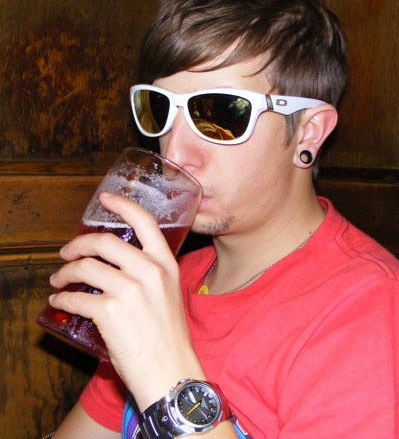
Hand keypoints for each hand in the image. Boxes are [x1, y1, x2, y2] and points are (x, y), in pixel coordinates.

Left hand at [48, 193, 204, 408]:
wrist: (171, 370)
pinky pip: (76, 297)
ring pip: (86, 267)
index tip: (106, 199)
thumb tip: (114, 263)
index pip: (145, 221)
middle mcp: (150, 271)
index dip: (122, 205)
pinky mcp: (110, 312)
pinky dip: (62, 298)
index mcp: (166, 263)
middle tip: (66, 252)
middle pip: (104, 242)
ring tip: (58, 279)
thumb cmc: (169, 335)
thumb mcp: (169, 293)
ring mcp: (130, 290)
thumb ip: (149, 272)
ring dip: (64, 272)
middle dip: (78, 244)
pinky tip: (60, 301)